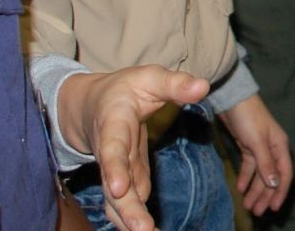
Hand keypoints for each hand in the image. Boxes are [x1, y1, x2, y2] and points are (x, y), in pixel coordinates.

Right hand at [57, 66, 211, 230]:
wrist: (90, 105)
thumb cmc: (124, 90)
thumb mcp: (149, 78)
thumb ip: (175, 84)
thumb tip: (204, 86)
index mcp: (114, 124)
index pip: (112, 148)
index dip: (113, 169)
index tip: (118, 188)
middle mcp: (110, 153)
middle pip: (114, 185)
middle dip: (127, 209)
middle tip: (142, 230)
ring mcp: (115, 171)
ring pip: (118, 200)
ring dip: (131, 220)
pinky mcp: (125, 180)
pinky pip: (128, 202)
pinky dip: (136, 219)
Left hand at [219, 95, 293, 214]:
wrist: (232, 98)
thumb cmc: (248, 117)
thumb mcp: (257, 141)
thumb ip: (266, 163)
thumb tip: (274, 184)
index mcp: (280, 146)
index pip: (284, 174)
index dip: (280, 192)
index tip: (274, 208)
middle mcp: (273, 149)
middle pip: (271, 177)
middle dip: (264, 195)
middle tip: (257, 211)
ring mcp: (260, 148)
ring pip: (259, 174)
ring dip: (254, 189)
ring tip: (248, 205)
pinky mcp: (247, 146)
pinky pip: (249, 166)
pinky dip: (246, 177)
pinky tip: (241, 188)